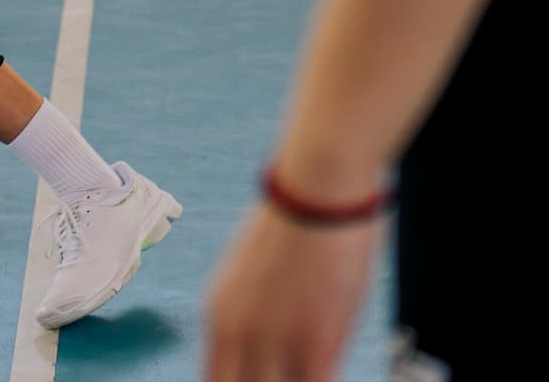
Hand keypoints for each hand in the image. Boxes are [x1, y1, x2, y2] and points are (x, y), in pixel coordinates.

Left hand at [204, 200, 378, 381]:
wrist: (317, 186)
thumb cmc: (296, 217)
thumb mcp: (252, 273)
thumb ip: (251, 315)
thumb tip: (264, 344)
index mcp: (219, 315)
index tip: (256, 381)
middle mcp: (238, 335)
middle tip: (287, 376)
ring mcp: (274, 343)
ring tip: (308, 372)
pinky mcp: (314, 344)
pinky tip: (329, 374)